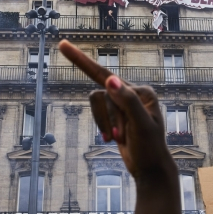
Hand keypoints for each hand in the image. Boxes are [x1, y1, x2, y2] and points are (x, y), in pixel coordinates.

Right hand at [58, 39, 174, 178]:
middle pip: (101, 94)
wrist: (150, 169)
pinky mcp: (115, 114)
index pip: (108, 76)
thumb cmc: (150, 148)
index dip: (82, 60)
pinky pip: (97, 112)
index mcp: (141, 91)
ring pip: (97, 103)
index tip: (62, 44)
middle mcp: (132, 93)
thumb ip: (127, 101)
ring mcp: (122, 104)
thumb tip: (110, 80)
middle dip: (107, 118)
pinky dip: (101, 125)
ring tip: (116, 139)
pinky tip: (111, 139)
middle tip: (118, 137)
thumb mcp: (141, 126)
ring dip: (104, 123)